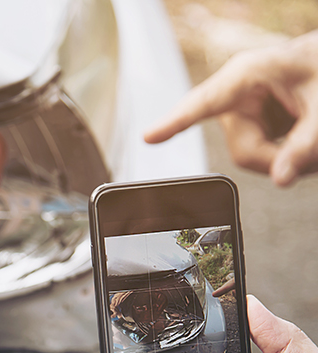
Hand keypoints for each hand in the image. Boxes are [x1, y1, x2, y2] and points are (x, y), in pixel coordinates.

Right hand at [144, 30, 317, 185]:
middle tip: (312, 157)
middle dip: (278, 159)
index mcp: (246, 75)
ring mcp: (241, 109)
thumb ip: (304, 146)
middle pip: (242, 150)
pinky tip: (299, 136)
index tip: (148, 137)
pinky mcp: (248, 121)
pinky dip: (281, 153)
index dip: (174, 122)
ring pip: (248, 156)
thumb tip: (281, 180)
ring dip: (282, 157)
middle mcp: (236, 93)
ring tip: (313, 142)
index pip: (202, 104)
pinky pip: (256, 152)